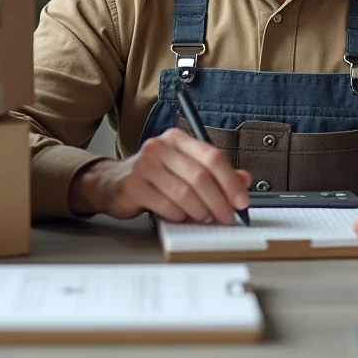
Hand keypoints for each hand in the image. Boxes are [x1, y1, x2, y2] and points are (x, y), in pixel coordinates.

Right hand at [68, 128, 251, 223]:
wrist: (112, 183)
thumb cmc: (154, 176)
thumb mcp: (186, 169)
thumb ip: (215, 174)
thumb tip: (244, 180)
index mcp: (177, 139)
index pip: (213, 156)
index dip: (231, 181)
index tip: (241, 201)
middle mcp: (160, 147)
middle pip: (200, 177)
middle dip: (219, 202)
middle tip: (226, 218)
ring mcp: (145, 166)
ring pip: (185, 194)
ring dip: (200, 211)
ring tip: (203, 218)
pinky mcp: (133, 186)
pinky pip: (166, 206)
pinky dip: (179, 216)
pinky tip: (180, 217)